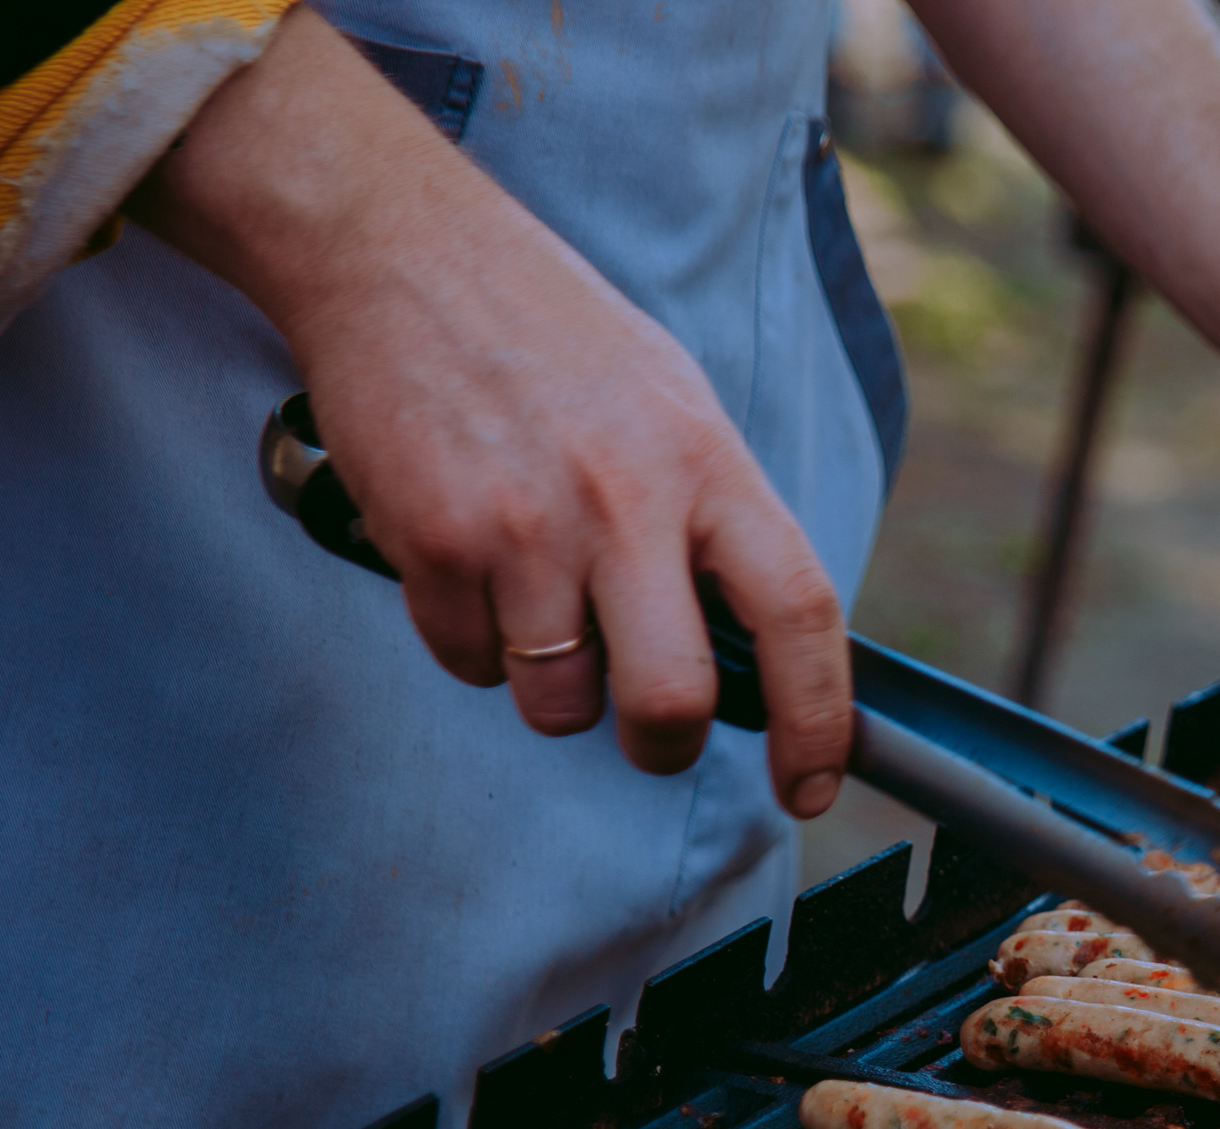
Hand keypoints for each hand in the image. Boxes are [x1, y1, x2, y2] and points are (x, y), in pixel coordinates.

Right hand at [130, 10, 850, 800]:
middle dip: (663, 744)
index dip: (819, 721)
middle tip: (652, 732)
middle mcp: (627, 499)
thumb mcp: (676, 407)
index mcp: (710, 463)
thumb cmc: (553, 340)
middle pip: (673, 700)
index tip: (811, 787)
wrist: (400, 251)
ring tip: (538, 598)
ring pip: (560, 701)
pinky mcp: (435, 541)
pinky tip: (472, 561)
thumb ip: (718, 523)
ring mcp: (527, 525)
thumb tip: (757, 656)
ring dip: (554, 687)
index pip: (799, 614)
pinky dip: (474, 643)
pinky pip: (470, 664)